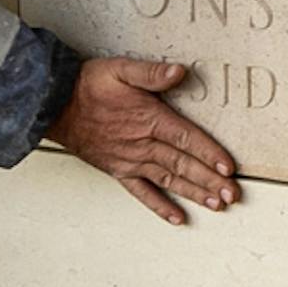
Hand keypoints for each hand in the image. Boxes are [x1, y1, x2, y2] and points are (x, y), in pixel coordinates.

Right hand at [46, 56, 240, 224]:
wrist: (54, 106)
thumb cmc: (88, 86)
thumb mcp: (120, 70)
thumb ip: (151, 73)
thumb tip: (179, 71)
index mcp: (148, 119)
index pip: (187, 138)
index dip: (209, 153)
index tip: (228, 167)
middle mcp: (142, 144)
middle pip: (183, 164)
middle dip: (210, 180)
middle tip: (233, 194)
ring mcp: (131, 160)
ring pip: (169, 180)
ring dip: (194, 193)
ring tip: (217, 205)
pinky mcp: (119, 170)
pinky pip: (142, 192)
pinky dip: (160, 206)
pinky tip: (177, 217)